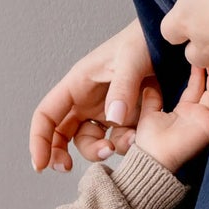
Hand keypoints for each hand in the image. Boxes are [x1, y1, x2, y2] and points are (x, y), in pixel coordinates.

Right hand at [30, 19, 156, 173]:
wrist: (169, 42)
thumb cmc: (144, 40)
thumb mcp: (132, 59)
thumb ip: (123, 88)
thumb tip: (113, 117)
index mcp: (77, 84)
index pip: (46, 115)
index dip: (39, 140)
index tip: (40, 164)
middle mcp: (86, 99)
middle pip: (61, 133)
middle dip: (59, 153)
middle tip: (66, 168)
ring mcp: (104, 110)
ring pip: (88, 141)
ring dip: (97, 151)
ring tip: (114, 149)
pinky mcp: (124, 117)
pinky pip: (114, 139)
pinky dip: (120, 146)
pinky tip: (135, 141)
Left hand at [131, 65, 208, 172]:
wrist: (153, 158)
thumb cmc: (148, 139)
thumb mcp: (149, 112)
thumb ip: (152, 97)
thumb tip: (148, 82)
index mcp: (184, 110)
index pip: (195, 87)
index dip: (198, 72)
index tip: (200, 55)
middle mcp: (198, 115)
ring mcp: (207, 121)